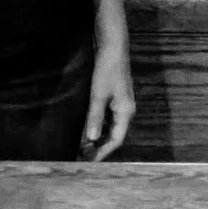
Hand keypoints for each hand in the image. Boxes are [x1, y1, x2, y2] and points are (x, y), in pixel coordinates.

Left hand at [80, 33, 134, 161]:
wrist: (112, 46)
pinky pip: (107, 118)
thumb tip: (90, 139)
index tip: (88, 162)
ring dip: (98, 138)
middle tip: (82, 157)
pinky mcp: (114, 97)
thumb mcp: (98, 95)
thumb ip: (94, 118)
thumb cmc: (107, 69)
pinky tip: (86, 130)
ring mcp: (121, 104)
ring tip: (81, 147)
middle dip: (99, 147)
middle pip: (114, 135)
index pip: (116, 140)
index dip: (103, 152)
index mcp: (126, 111)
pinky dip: (97, 126)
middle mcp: (126, 110)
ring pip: (110, 127)